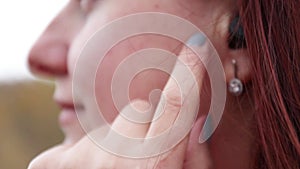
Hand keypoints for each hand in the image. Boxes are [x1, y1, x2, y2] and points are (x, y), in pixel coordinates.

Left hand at [28, 33, 212, 168]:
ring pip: (115, 125)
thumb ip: (195, 163)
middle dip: (152, 128)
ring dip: (123, 142)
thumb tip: (195, 123)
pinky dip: (95, 153)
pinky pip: (84, 140)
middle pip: (141, 112)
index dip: (189, 72)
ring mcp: (74, 161)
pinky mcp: (51, 164)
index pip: (176, 105)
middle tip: (149, 159)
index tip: (195, 47)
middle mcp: (108, 162)